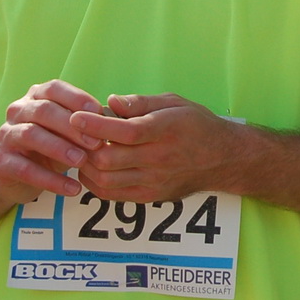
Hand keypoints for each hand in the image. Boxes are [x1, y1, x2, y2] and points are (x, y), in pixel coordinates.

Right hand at [0, 79, 105, 202]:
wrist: (17, 175)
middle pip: (43, 111)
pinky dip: (50, 180)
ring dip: (59, 148)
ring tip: (82, 162)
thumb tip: (114, 120)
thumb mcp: (69, 131)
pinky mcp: (0, 162)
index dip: (77, 99)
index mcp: (35, 97)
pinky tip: (71, 189)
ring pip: (30, 135)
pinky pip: (24, 169)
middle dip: (72, 127)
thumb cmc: (52, 145)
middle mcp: (18, 111)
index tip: (100, 113)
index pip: (55, 89)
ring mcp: (6, 135)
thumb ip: (86, 122)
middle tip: (97, 143)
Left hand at [72, 93, 240, 203]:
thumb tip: (110, 102)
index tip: (75, 117)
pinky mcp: (150, 197)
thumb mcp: (174, 103)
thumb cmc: (197, 125)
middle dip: (85, 146)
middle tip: (76, 134)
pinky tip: (92, 169)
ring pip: (106, 180)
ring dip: (86, 166)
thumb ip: (141, 102)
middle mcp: (159, 158)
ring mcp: (154, 181)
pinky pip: (112, 195)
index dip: (95, 125)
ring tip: (82, 151)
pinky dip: (95, 183)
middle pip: (109, 158)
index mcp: (165, 130)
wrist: (223, 158)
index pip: (124, 131)